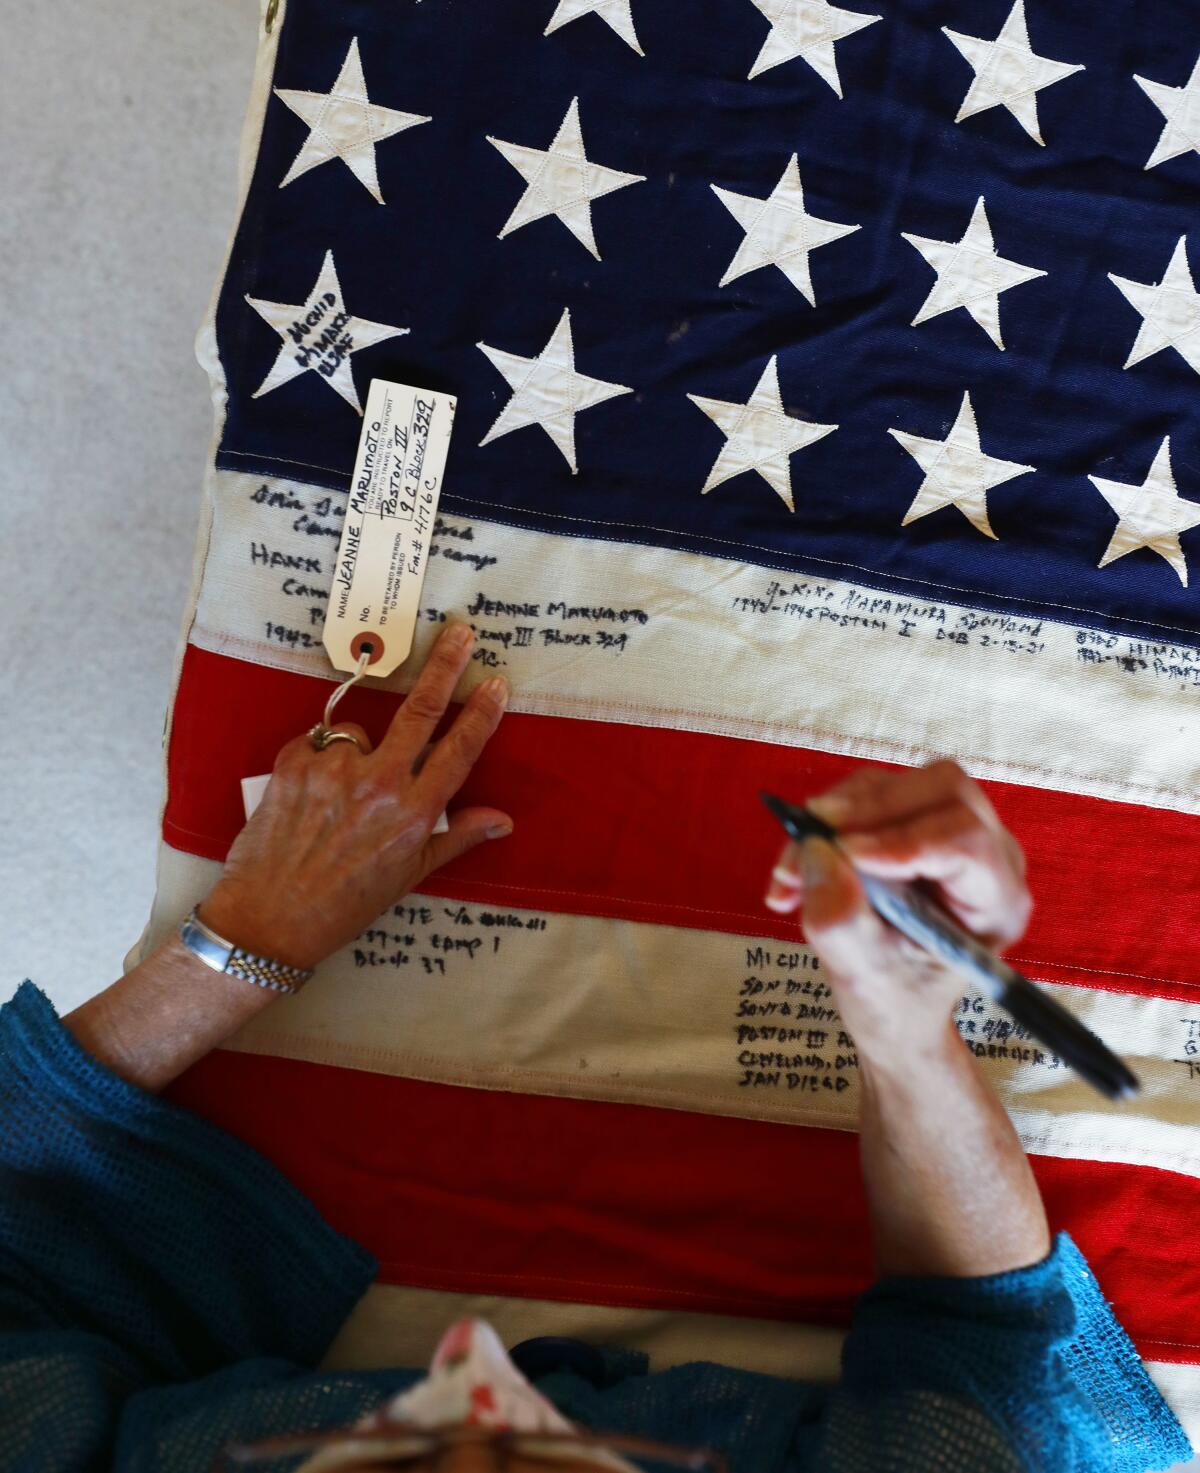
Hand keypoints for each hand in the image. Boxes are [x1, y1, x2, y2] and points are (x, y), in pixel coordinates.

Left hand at [198, 622, 510, 970]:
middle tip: (456, 631)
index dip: (481, 714)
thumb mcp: (410, 876)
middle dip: (444, 665)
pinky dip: (317, 762)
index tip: (495, 683)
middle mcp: (378, 787)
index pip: (458, 752)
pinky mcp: (293, 765)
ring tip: (336, 799)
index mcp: (413, 815)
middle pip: (420, 710)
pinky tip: (309, 797)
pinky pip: (316, 745)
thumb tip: (503, 819)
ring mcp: (334, 772)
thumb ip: (457, 837)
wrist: (271, 918)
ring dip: (356, 753)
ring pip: (359, 734)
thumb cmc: (346, 902)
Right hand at [763, 759, 1031, 1061]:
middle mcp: (990, 855)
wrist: (892, 1005)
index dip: (904, 839)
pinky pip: (870, 792)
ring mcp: (954, 830)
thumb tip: (818, 853)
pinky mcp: (915, 818)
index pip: (967, 842)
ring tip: (792, 871)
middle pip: (943, 791)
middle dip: (869, 809)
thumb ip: (841, 920)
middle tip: (811, 838)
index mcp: (997, 902)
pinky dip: (826, 821)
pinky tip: (797, 867)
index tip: (842, 854)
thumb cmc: (893, 1001)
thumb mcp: (863, 976)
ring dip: (836, 816)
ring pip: (899, 784)